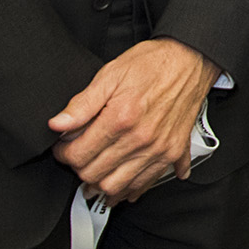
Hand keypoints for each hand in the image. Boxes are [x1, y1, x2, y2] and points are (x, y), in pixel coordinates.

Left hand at [49, 38, 219, 201]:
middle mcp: (140, 139)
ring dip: (101, 186)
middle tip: (77, 158)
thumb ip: (82, 103)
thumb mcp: (111, 74)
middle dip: (79, 170)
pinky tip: (124, 184)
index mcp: (121, 118)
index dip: (63, 154)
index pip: (79, 155)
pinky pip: (148, 182)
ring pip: (119, 186)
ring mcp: (158, 148)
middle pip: (95, 175)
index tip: (63, 148)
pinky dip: (133, 189)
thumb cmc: (153, 63)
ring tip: (94, 176)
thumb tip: (57, 124)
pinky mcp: (173, 152)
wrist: (190, 59)